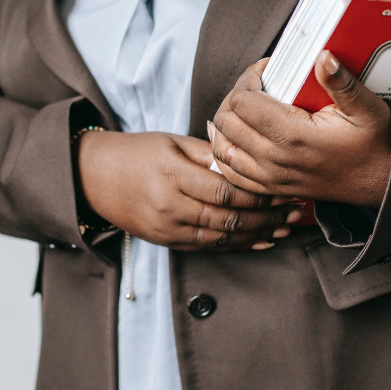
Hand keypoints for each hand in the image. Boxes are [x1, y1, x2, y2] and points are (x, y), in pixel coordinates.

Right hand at [77, 131, 304, 250]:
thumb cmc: (138, 152)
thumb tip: (248, 158)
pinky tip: (262, 242)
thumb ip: (210, 152)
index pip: (225, 190)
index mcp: (173, 175)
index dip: (259, 194)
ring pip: (222, 238)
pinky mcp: (167, 242)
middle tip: (295, 212)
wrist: (95, 178)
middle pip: (228, 219)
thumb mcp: (173, 142)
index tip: (285, 188)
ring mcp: (167, 228)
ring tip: (286, 228)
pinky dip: (238, 246)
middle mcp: (170, 206)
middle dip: (267, 217)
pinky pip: (208, 247)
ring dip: (258, 235)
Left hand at [209, 51, 390, 207]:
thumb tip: (322, 56)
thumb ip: (341, 82)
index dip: (249, 77)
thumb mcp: (366, 108)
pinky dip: (226, 151)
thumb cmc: (376, 143)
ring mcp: (270, 178)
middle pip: (226, 121)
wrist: (382, 183)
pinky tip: (235, 135)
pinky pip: (230, 172)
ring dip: (226, 122)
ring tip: (244, 105)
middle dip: (235, 95)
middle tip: (255, 84)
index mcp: (293, 136)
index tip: (267, 69)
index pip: (243, 101)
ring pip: (222, 147)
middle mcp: (275, 159)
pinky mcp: (271, 188)